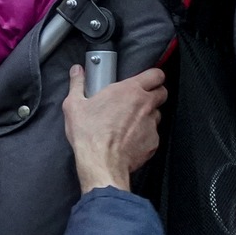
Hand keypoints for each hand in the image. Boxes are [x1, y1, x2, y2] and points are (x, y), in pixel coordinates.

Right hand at [64, 66, 166, 192]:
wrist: (101, 163)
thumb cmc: (89, 134)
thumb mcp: (74, 105)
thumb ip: (77, 84)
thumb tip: (76, 71)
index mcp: (129, 90)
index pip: (155, 75)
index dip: (153, 76)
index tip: (146, 80)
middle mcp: (145, 105)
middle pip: (162, 93)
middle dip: (154, 94)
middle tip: (138, 100)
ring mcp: (151, 124)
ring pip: (157, 114)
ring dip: (148, 116)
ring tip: (131, 122)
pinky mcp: (153, 142)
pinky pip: (152, 135)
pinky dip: (144, 136)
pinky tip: (130, 140)